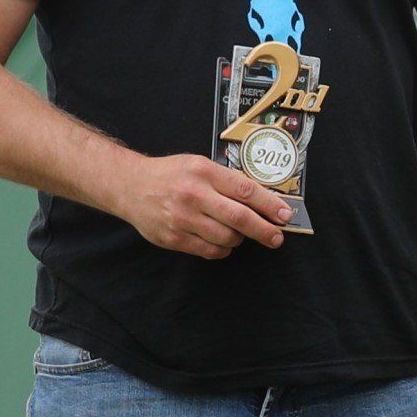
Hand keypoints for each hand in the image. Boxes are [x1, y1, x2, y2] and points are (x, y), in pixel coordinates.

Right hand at [116, 153, 292, 257]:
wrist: (130, 186)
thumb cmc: (171, 175)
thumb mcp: (200, 166)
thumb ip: (228, 182)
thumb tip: (264, 202)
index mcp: (203, 172)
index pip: (245, 190)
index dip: (269, 205)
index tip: (285, 216)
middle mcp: (193, 195)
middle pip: (239, 218)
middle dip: (264, 231)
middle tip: (276, 238)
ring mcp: (182, 219)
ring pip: (227, 238)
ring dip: (239, 239)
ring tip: (236, 232)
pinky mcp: (174, 238)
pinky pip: (210, 251)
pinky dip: (222, 249)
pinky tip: (220, 240)